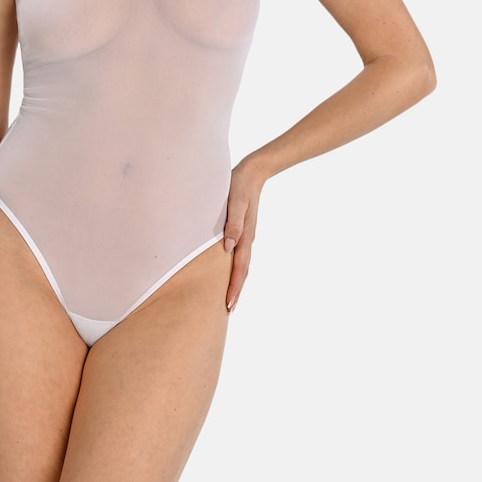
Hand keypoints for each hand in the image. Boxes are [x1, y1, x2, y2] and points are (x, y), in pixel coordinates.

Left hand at [222, 157, 266, 312]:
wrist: (253, 171)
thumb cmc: (239, 185)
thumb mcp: (235, 201)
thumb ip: (232, 223)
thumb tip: (228, 247)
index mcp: (245, 235)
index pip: (239, 268)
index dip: (234, 287)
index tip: (229, 305)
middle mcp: (247, 239)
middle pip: (242, 271)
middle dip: (236, 291)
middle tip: (229, 310)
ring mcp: (246, 236)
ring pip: (242, 265)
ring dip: (237, 282)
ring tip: (230, 297)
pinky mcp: (243, 230)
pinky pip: (240, 255)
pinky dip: (236, 269)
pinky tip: (231, 272)